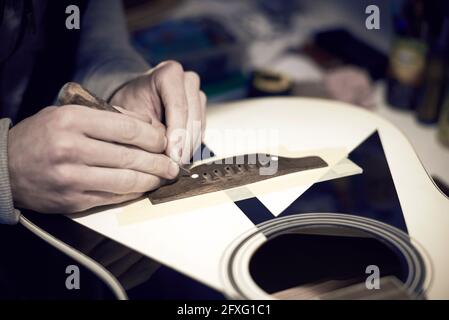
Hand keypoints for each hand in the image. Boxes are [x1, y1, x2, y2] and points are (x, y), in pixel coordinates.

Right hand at [8, 105, 179, 212]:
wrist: (6, 167)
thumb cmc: (42, 136)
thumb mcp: (69, 113)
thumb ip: (108, 116)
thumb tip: (149, 126)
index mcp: (72, 121)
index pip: (127, 129)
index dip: (155, 137)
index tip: (166, 140)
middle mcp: (72, 149)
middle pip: (131, 157)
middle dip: (159, 162)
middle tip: (173, 164)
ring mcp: (72, 178)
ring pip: (126, 181)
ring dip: (152, 180)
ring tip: (164, 177)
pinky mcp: (73, 200)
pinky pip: (113, 197)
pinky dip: (134, 193)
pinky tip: (144, 187)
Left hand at [110, 60, 206, 163]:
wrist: (135, 97)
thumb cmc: (130, 103)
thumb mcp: (132, 115)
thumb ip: (150, 131)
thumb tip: (168, 155)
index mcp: (169, 73)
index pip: (179, 106)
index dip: (177, 134)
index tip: (173, 156)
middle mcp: (188, 80)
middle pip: (193, 117)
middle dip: (184, 144)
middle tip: (175, 166)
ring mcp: (197, 94)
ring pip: (200, 126)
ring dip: (189, 147)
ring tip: (175, 164)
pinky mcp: (202, 109)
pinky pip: (201, 131)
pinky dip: (191, 145)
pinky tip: (179, 156)